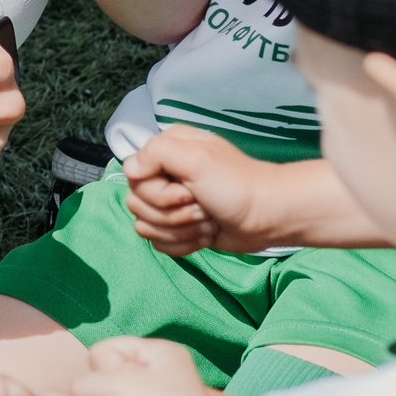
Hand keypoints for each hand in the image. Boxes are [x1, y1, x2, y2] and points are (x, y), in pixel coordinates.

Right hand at [122, 126, 265, 255]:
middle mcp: (163, 175)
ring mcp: (170, 204)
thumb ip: (157, 153)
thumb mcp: (197, 158)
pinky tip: (206, 235)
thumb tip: (129, 168)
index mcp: (166, 152)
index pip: (133, 176)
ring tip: (207, 221)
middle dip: (173, 214)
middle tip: (203, 207)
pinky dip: (185, 244)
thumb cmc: (236, 186)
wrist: (266, 217)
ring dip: (181, 230)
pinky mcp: (178, 228)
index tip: (188, 191)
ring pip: (146, 227)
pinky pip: (159, 243)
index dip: (158, 192)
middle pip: (136, 205)